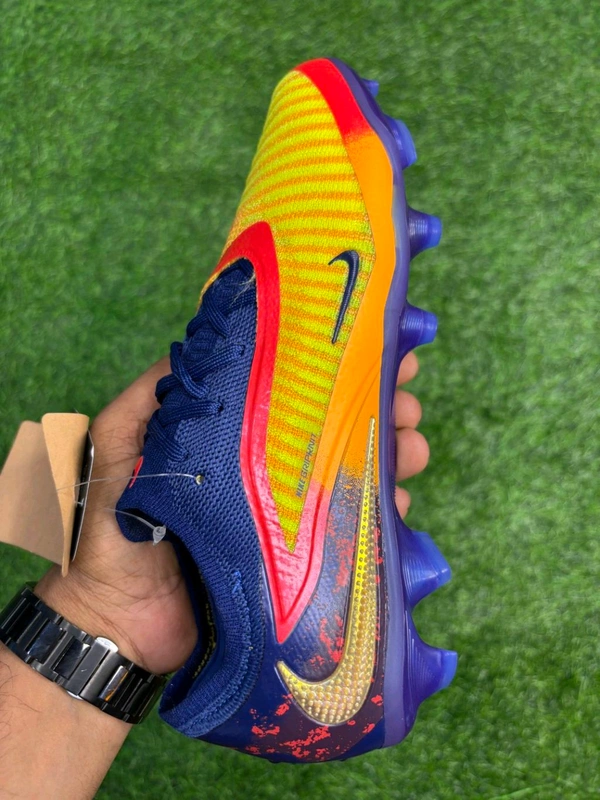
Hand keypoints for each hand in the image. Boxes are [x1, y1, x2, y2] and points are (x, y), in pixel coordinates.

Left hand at [35, 352, 428, 675]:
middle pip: (332, 429)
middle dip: (379, 408)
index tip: (378, 350)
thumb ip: (150, 398)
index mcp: (232, 437)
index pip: (292, 391)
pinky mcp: (300, 561)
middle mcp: (264, 470)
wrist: (118, 625)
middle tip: (408, 403)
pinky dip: (381, 513)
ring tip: (415, 448)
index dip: (335, 369)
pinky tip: (401, 504)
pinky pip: (351, 530)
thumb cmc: (111, 531)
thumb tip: (205, 342)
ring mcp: (285, 516)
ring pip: (351, 475)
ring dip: (392, 455)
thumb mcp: (120, 446)